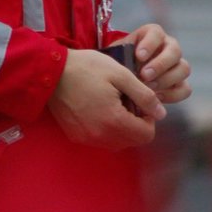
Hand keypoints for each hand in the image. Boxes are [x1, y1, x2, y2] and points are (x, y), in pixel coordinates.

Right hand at [48, 48, 165, 150]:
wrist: (50, 72)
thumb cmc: (87, 68)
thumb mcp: (121, 75)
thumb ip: (144, 95)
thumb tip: (161, 113)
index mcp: (115, 121)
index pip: (146, 135)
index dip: (149, 119)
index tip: (140, 102)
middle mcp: (101, 136)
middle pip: (132, 141)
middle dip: (136, 124)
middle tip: (126, 101)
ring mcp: (87, 138)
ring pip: (116, 142)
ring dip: (121, 128)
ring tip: (112, 104)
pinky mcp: (76, 136)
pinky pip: (100, 140)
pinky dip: (105, 129)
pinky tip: (98, 109)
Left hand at [113, 24, 191, 104]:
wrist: (122, 78)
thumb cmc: (119, 64)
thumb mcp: (116, 57)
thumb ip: (122, 59)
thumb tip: (126, 69)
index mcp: (152, 35)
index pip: (156, 33)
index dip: (150, 44)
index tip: (139, 56)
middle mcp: (169, 47)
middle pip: (174, 51)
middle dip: (160, 64)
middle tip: (144, 75)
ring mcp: (177, 65)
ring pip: (183, 68)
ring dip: (166, 80)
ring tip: (149, 88)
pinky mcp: (180, 83)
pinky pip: (185, 88)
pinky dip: (172, 95)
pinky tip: (157, 98)